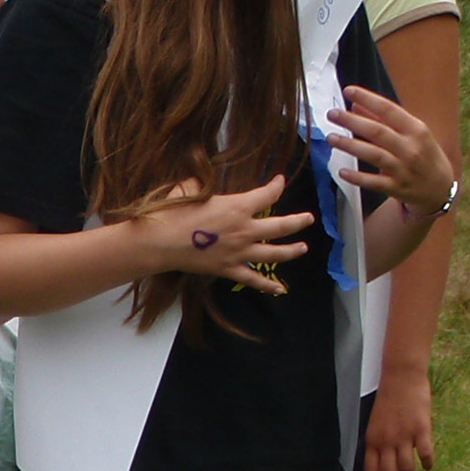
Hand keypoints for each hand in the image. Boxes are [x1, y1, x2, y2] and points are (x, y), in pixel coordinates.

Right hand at [152, 176, 315, 297]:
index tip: (280, 181)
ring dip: (292, 251)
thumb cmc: (173, 212)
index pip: (268, 194)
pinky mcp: (228, 269)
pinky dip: (267, 285)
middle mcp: (245, 230)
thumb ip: (202, 184)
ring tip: (303, 248)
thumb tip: (203, 184)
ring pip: (274, 254)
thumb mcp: (189, 188)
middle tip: (308, 218)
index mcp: (239, 207)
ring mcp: (239, 252)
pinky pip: (253, 279)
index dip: (277, 186)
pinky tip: (280, 288)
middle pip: (281, 226)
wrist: (161, 241)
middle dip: (298, 221)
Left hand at [327, 86, 455, 211]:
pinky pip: (374, 182)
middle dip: (353, 121)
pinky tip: (341, 171)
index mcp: (416, 130)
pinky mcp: (396, 188)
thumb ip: (383, 120)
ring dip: (351, 146)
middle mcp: (411, 148)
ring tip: (331, 138)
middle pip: (378, 131)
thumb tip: (355, 106)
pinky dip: (358, 177)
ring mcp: (403, 169)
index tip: (349, 90)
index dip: (368, 99)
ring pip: (374, 155)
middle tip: (332, 114)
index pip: (389, 110)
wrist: (440, 189)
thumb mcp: (412, 134)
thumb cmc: (424, 154)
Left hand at [363, 371, 433, 470]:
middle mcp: (386, 441)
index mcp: (372, 440)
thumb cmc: (388, 400)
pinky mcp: (421, 429)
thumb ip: (378, 443)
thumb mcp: (375, 423)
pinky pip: (425, 452)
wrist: (401, 378)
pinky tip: (428, 468)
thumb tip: (383, 464)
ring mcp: (404, 436)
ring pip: (406, 469)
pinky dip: (427, 463)